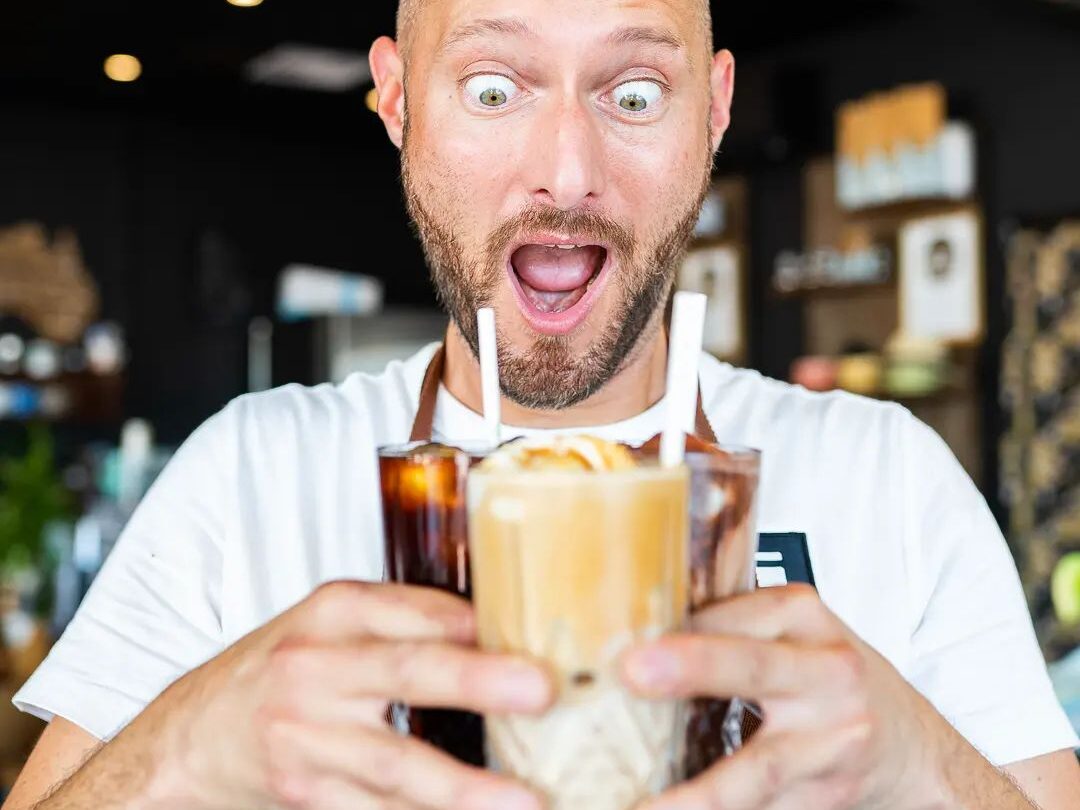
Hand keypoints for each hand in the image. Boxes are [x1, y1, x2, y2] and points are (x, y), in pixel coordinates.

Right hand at [122, 581, 553, 809]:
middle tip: (540, 691)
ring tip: (523, 800)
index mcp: (334, 612)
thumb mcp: (332, 624)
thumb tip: (498, 631)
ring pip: (394, 765)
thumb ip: (404, 621)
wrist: (194, 735)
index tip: (541, 642)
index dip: (479, 627)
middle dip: (476, 682)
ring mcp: (307, 736)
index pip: (417, 611)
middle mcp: (317, 668)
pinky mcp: (305, 792)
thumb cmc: (281, 670)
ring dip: (463, 786)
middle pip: (407, 672)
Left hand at [622, 585, 999, 809]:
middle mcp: (826, 674)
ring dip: (698, 793)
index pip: (731, 615)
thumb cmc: (831, 680)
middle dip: (694, 667)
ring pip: (758, 769)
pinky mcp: (826, 794)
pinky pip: (765, 809)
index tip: (619, 638)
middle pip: (755, 667)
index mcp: (805, 619)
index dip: (674, 629)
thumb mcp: (793, 634)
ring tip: (643, 804)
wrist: (910, 747)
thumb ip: (731, 628)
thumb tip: (630, 631)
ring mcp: (832, 740)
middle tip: (632, 670)